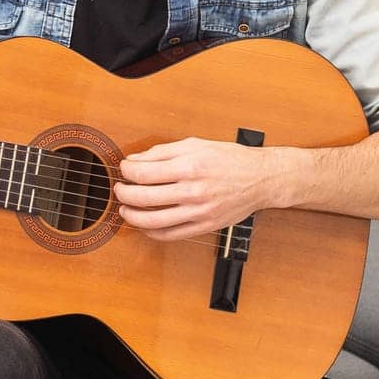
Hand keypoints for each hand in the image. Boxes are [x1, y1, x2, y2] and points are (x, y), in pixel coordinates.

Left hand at [112, 137, 283, 241]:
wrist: (260, 179)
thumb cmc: (228, 158)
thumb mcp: (195, 144)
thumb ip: (162, 152)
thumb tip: (135, 159)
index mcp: (189, 166)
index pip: (144, 173)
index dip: (126, 172)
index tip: (124, 169)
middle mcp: (193, 190)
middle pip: (144, 197)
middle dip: (124, 194)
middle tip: (119, 189)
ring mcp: (199, 211)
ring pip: (154, 221)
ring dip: (132, 216)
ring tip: (125, 209)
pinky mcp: (204, 226)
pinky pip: (171, 235)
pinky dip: (152, 232)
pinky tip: (145, 225)